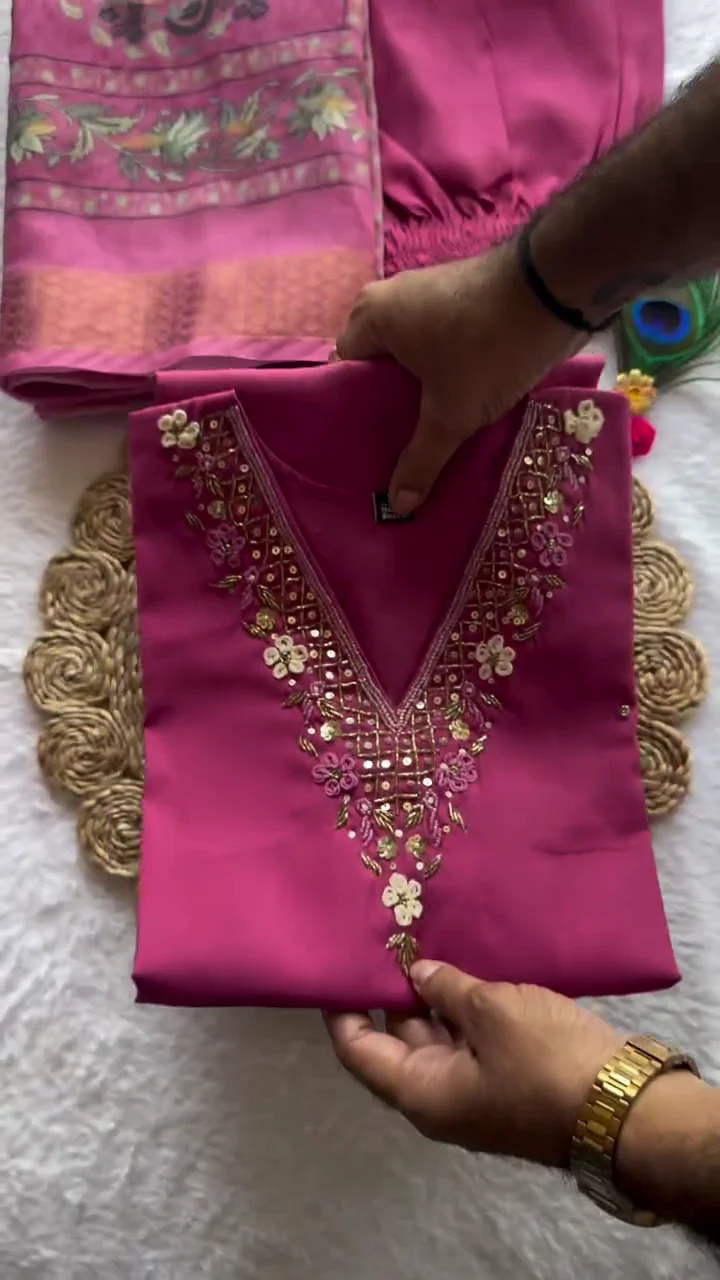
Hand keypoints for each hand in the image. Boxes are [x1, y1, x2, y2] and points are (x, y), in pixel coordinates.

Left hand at [325, 961, 621, 1165]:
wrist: (624, 1107)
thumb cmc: (545, 1060)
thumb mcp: (491, 1011)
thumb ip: (447, 989)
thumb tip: (418, 975)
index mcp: (420, 1091)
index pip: (359, 1050)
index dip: (343, 1009)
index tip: (337, 963)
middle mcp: (440, 1095)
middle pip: (398, 1038)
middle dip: (392, 988)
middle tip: (384, 934)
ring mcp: (476, 1088)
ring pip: (438, 1034)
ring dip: (432, 992)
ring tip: (421, 936)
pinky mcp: (509, 1075)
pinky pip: (472, 1037)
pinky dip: (463, 1003)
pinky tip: (466, 960)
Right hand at [335, 244, 580, 514]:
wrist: (555, 291)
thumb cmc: (486, 347)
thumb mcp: (451, 414)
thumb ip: (421, 459)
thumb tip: (397, 505)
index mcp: (369, 316)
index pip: (344, 372)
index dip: (353, 413)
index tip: (366, 447)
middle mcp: (391, 298)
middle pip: (378, 367)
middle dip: (389, 408)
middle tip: (396, 452)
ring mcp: (428, 294)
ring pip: (413, 357)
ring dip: (421, 394)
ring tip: (427, 438)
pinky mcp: (461, 299)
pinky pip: (440, 345)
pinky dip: (445, 374)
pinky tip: (457, 407)